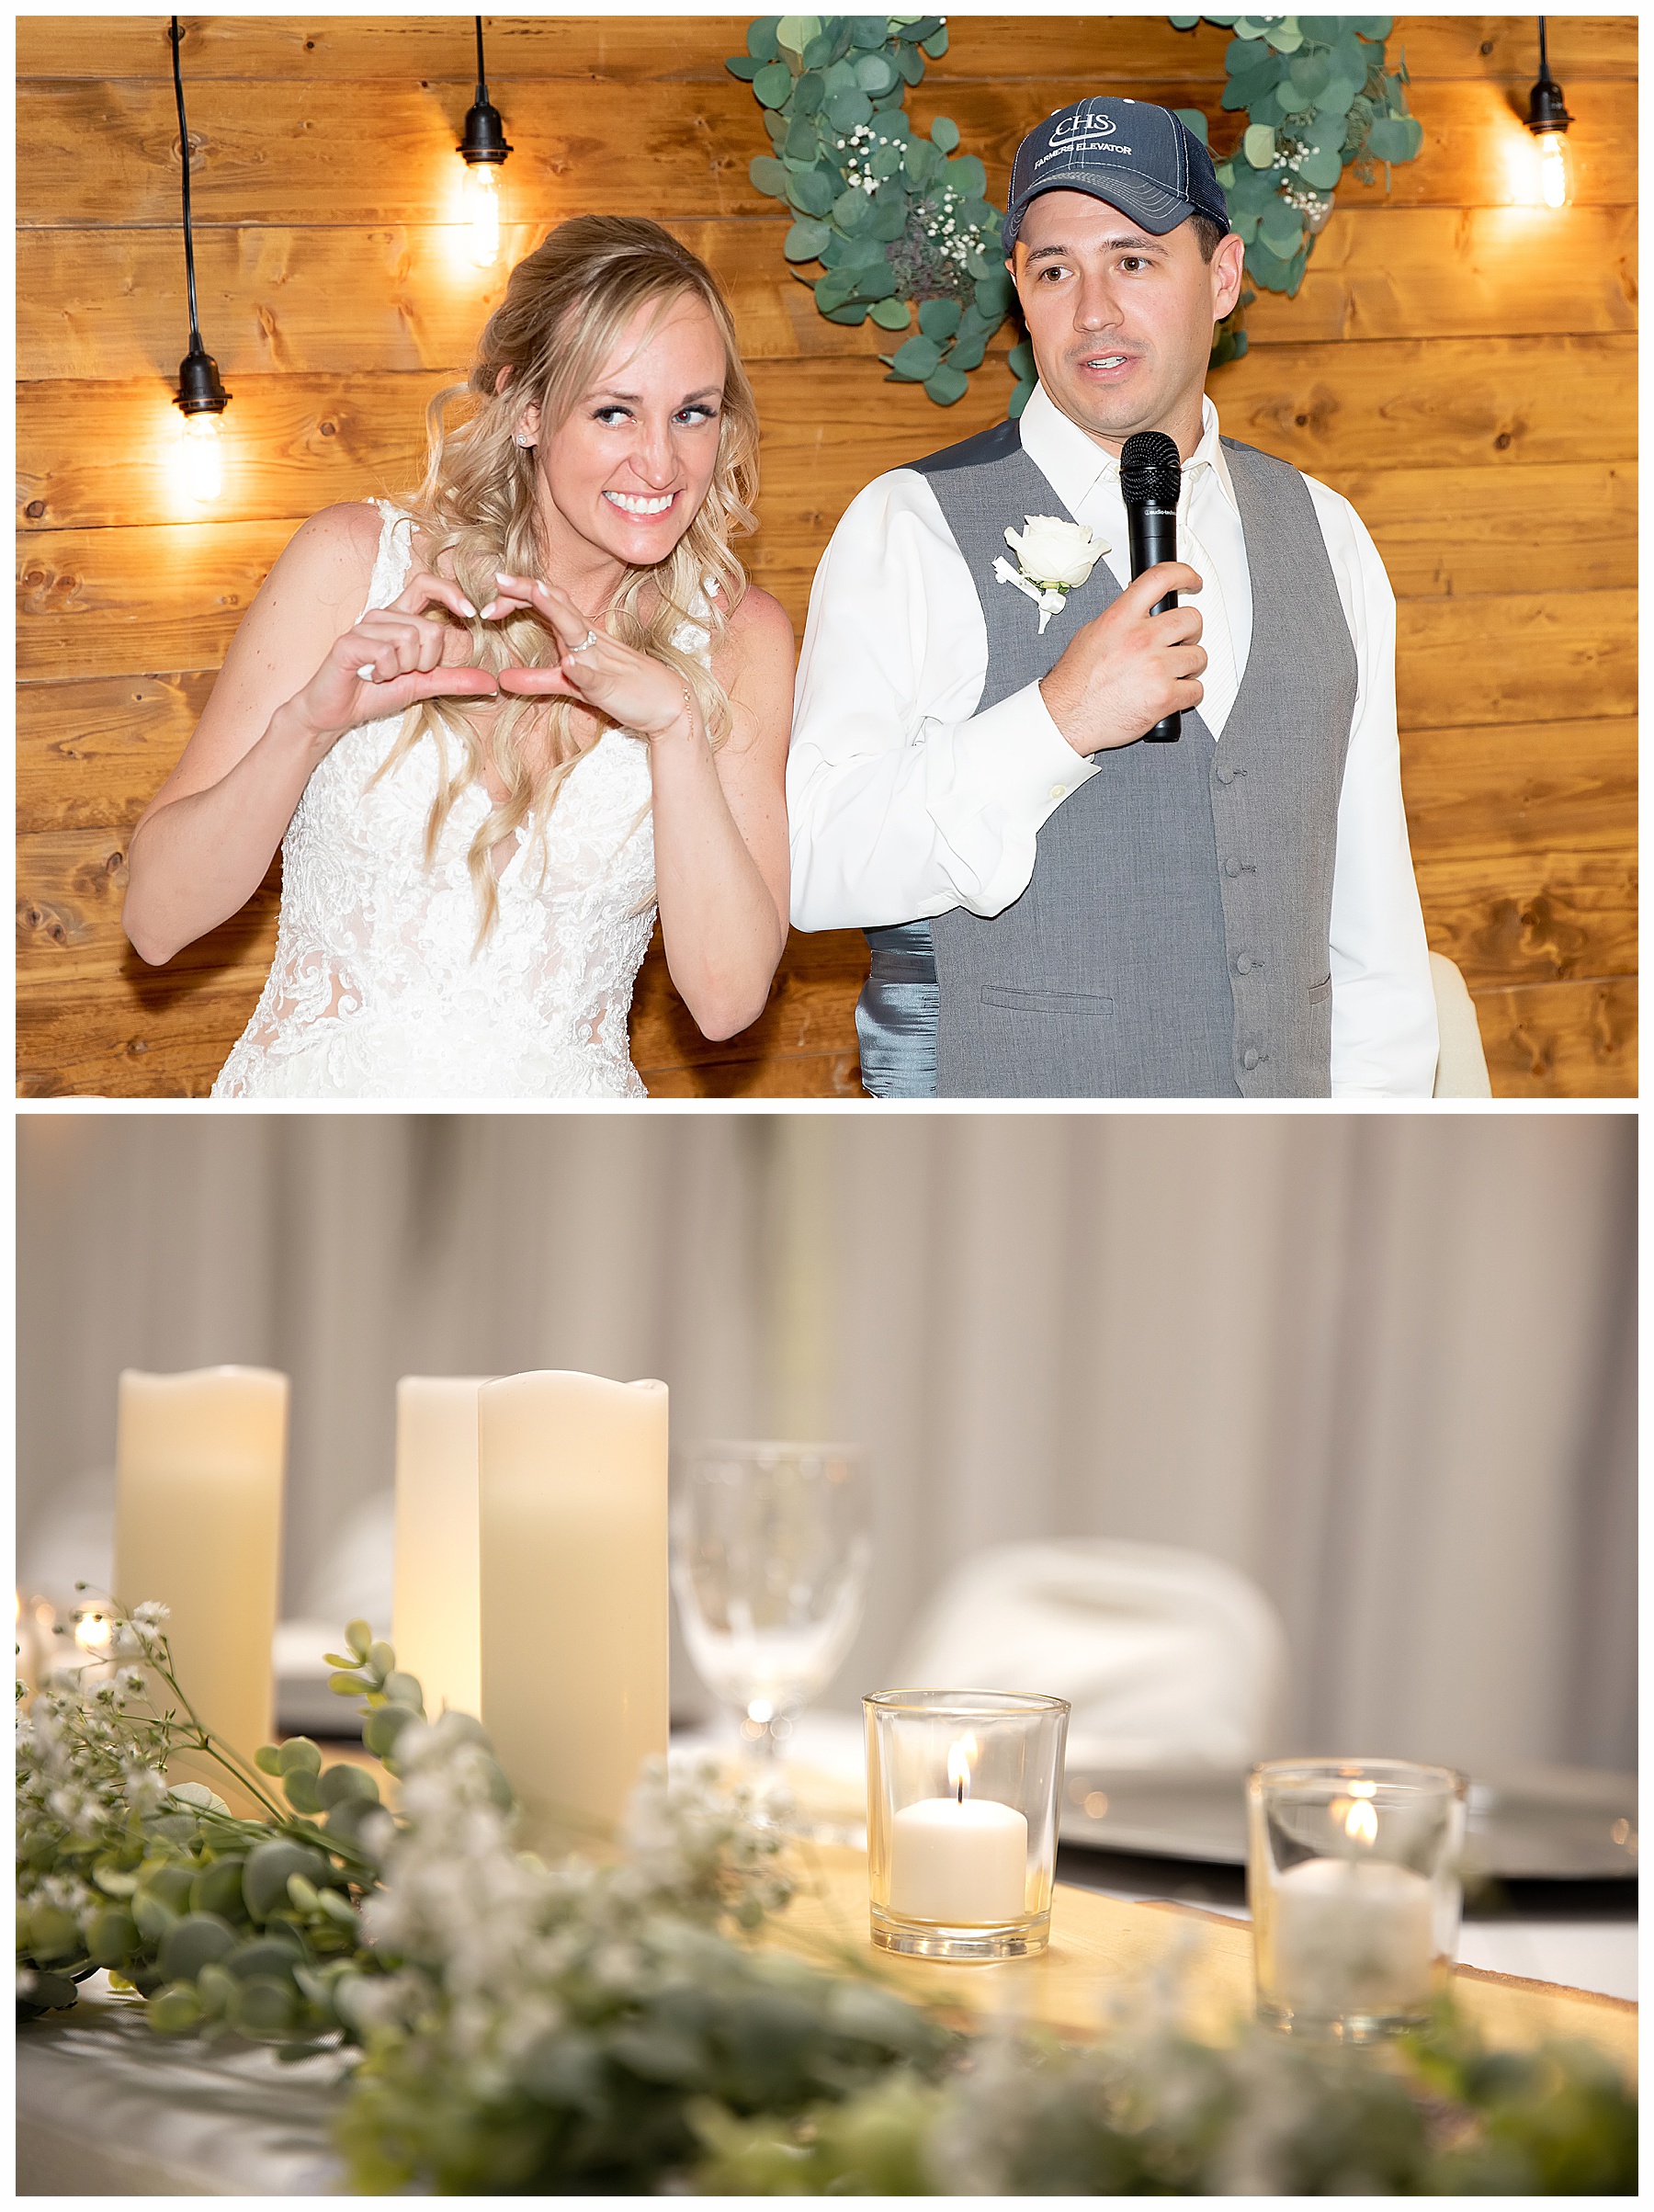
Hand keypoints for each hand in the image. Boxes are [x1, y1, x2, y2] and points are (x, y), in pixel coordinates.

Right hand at [288, 570, 499, 748]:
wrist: (335, 714)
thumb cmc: (374, 693)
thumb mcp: (422, 686)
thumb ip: (454, 680)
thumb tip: (491, 682)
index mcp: (399, 619)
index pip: (426, 584)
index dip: (451, 592)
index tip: (471, 614)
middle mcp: (382, 616)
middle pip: (428, 627)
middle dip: (426, 661)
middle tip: (404, 673)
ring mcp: (364, 626)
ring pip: (409, 638)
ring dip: (403, 668)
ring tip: (384, 676)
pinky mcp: (349, 642)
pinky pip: (386, 653)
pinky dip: (386, 673)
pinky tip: (371, 677)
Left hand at [485, 572, 697, 738]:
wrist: (665, 703)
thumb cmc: (621, 689)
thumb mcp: (571, 685)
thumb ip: (537, 680)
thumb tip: (502, 679)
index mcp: (578, 634)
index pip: (546, 604)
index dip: (517, 597)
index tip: (487, 603)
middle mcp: (589, 638)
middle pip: (557, 604)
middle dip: (528, 590)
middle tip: (497, 578)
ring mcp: (601, 659)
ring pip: (577, 629)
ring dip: (556, 610)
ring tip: (536, 593)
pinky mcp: (610, 685)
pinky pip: (595, 674)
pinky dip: (582, 668)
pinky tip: (569, 662)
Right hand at [1038, 563, 1206, 756]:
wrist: (1066, 718)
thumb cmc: (1074, 684)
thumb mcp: (1091, 635)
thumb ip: (1120, 619)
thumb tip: (1139, 611)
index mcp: (1121, 618)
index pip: (1161, 578)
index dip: (1183, 574)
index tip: (1192, 580)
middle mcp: (1141, 639)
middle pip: (1191, 619)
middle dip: (1190, 632)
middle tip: (1181, 642)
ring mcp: (1155, 668)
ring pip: (1198, 656)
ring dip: (1189, 666)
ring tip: (1172, 673)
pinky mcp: (1164, 697)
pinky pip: (1196, 690)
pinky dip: (1188, 694)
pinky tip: (1172, 694)